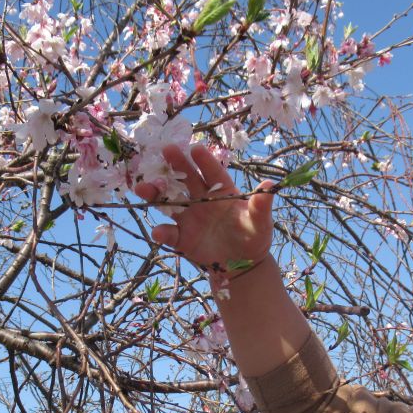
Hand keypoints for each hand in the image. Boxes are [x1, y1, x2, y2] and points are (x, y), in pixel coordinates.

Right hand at [134, 144, 274, 273]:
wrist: (244, 263)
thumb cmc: (254, 235)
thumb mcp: (260, 221)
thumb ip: (261, 205)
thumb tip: (270, 186)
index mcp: (221, 191)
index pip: (212, 172)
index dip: (204, 161)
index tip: (196, 148)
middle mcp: (201, 200)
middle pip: (185, 179)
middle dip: (175, 165)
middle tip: (166, 150)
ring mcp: (189, 218)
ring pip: (168, 202)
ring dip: (155, 194)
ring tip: (142, 188)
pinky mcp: (182, 238)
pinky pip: (169, 233)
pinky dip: (162, 232)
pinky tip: (159, 232)